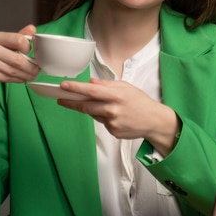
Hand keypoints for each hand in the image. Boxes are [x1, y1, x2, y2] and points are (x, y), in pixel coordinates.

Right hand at [0, 25, 39, 119]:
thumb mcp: (1, 42)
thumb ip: (17, 37)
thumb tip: (32, 28)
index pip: (19, 40)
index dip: (28, 48)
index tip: (31, 53)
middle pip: (18, 60)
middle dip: (31, 67)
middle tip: (38, 70)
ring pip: (14, 71)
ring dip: (26, 75)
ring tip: (32, 75)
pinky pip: (8, 78)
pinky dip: (18, 80)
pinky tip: (22, 78)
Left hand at [58, 78, 180, 155]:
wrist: (154, 121)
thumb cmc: (141, 102)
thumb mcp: (126, 87)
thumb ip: (107, 85)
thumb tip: (91, 83)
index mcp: (116, 95)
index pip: (91, 91)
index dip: (75, 89)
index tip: (63, 86)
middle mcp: (113, 109)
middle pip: (86, 106)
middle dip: (72, 102)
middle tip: (61, 99)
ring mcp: (112, 122)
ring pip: (94, 114)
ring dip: (92, 109)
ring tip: (103, 105)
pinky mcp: (113, 132)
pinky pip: (102, 123)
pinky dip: (105, 117)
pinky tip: (116, 116)